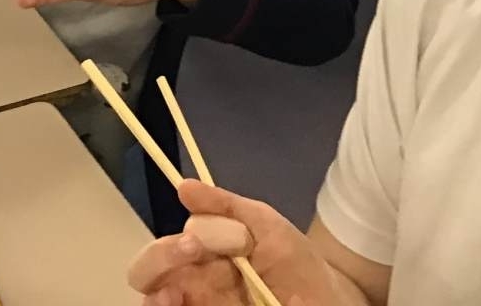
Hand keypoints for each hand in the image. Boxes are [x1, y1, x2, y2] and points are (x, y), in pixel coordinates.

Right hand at [128, 183, 347, 305]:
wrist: (329, 300)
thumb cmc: (296, 262)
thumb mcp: (264, 224)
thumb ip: (226, 206)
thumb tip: (184, 187)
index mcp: (202, 255)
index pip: (165, 252)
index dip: (168, 248)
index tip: (193, 245)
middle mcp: (195, 284)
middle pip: (151, 276)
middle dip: (159, 265)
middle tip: (188, 259)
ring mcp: (202, 303)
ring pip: (158, 300)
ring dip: (158, 296)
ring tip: (171, 295)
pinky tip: (179, 303)